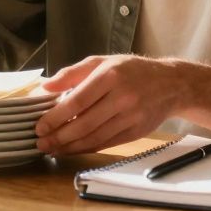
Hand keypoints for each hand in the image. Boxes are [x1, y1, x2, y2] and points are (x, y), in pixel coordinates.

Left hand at [34, 55, 182, 155]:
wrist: (170, 84)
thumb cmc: (131, 70)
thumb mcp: (101, 62)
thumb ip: (71, 73)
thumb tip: (45, 87)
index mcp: (110, 75)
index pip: (77, 101)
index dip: (56, 117)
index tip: (40, 126)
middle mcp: (122, 97)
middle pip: (84, 123)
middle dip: (59, 136)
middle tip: (41, 143)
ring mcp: (131, 116)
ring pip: (95, 137)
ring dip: (70, 147)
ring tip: (52, 149)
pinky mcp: (136, 131)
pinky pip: (106, 144)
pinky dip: (86, 149)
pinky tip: (72, 149)